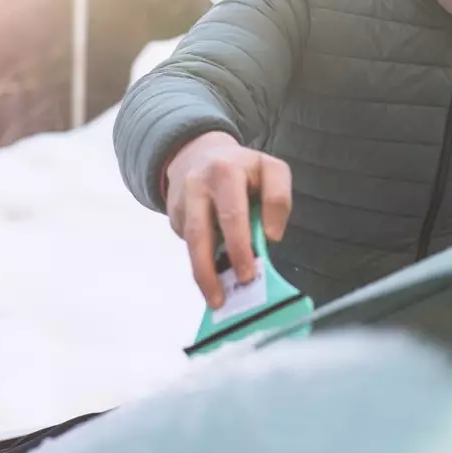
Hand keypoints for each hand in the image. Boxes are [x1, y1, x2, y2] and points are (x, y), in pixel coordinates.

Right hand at [163, 131, 292, 308]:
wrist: (196, 153)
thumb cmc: (241, 169)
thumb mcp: (268, 170)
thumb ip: (277, 199)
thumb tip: (270, 237)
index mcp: (229, 172)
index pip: (241, 208)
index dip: (253, 233)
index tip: (263, 254)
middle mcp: (203, 183)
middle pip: (211, 227)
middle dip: (226, 259)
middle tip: (243, 282)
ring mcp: (184, 199)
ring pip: (194, 241)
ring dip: (205, 273)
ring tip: (217, 299)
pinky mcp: (174, 214)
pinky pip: (188, 243)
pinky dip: (201, 263)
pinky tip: (212, 278)